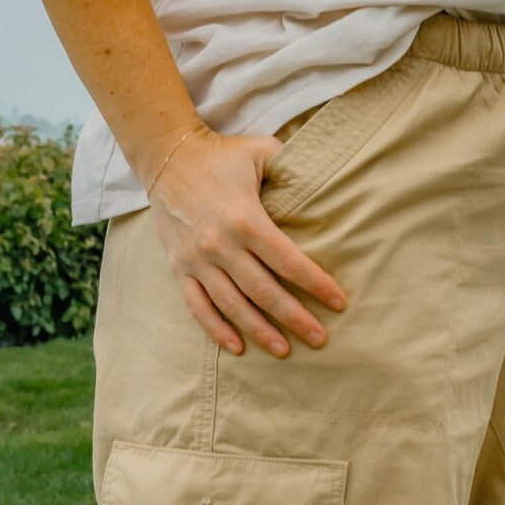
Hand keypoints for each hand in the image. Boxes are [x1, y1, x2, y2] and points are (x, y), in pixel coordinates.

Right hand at [145, 124, 346, 359]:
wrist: (167, 156)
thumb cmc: (221, 155)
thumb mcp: (261, 152)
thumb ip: (292, 166)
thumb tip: (326, 177)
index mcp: (246, 219)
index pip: (287, 261)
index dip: (315, 284)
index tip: (338, 302)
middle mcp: (221, 245)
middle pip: (264, 291)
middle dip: (295, 317)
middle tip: (320, 338)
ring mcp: (197, 260)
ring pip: (232, 305)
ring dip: (260, 331)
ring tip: (285, 351)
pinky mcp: (179, 267)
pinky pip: (198, 306)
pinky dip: (216, 329)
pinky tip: (237, 347)